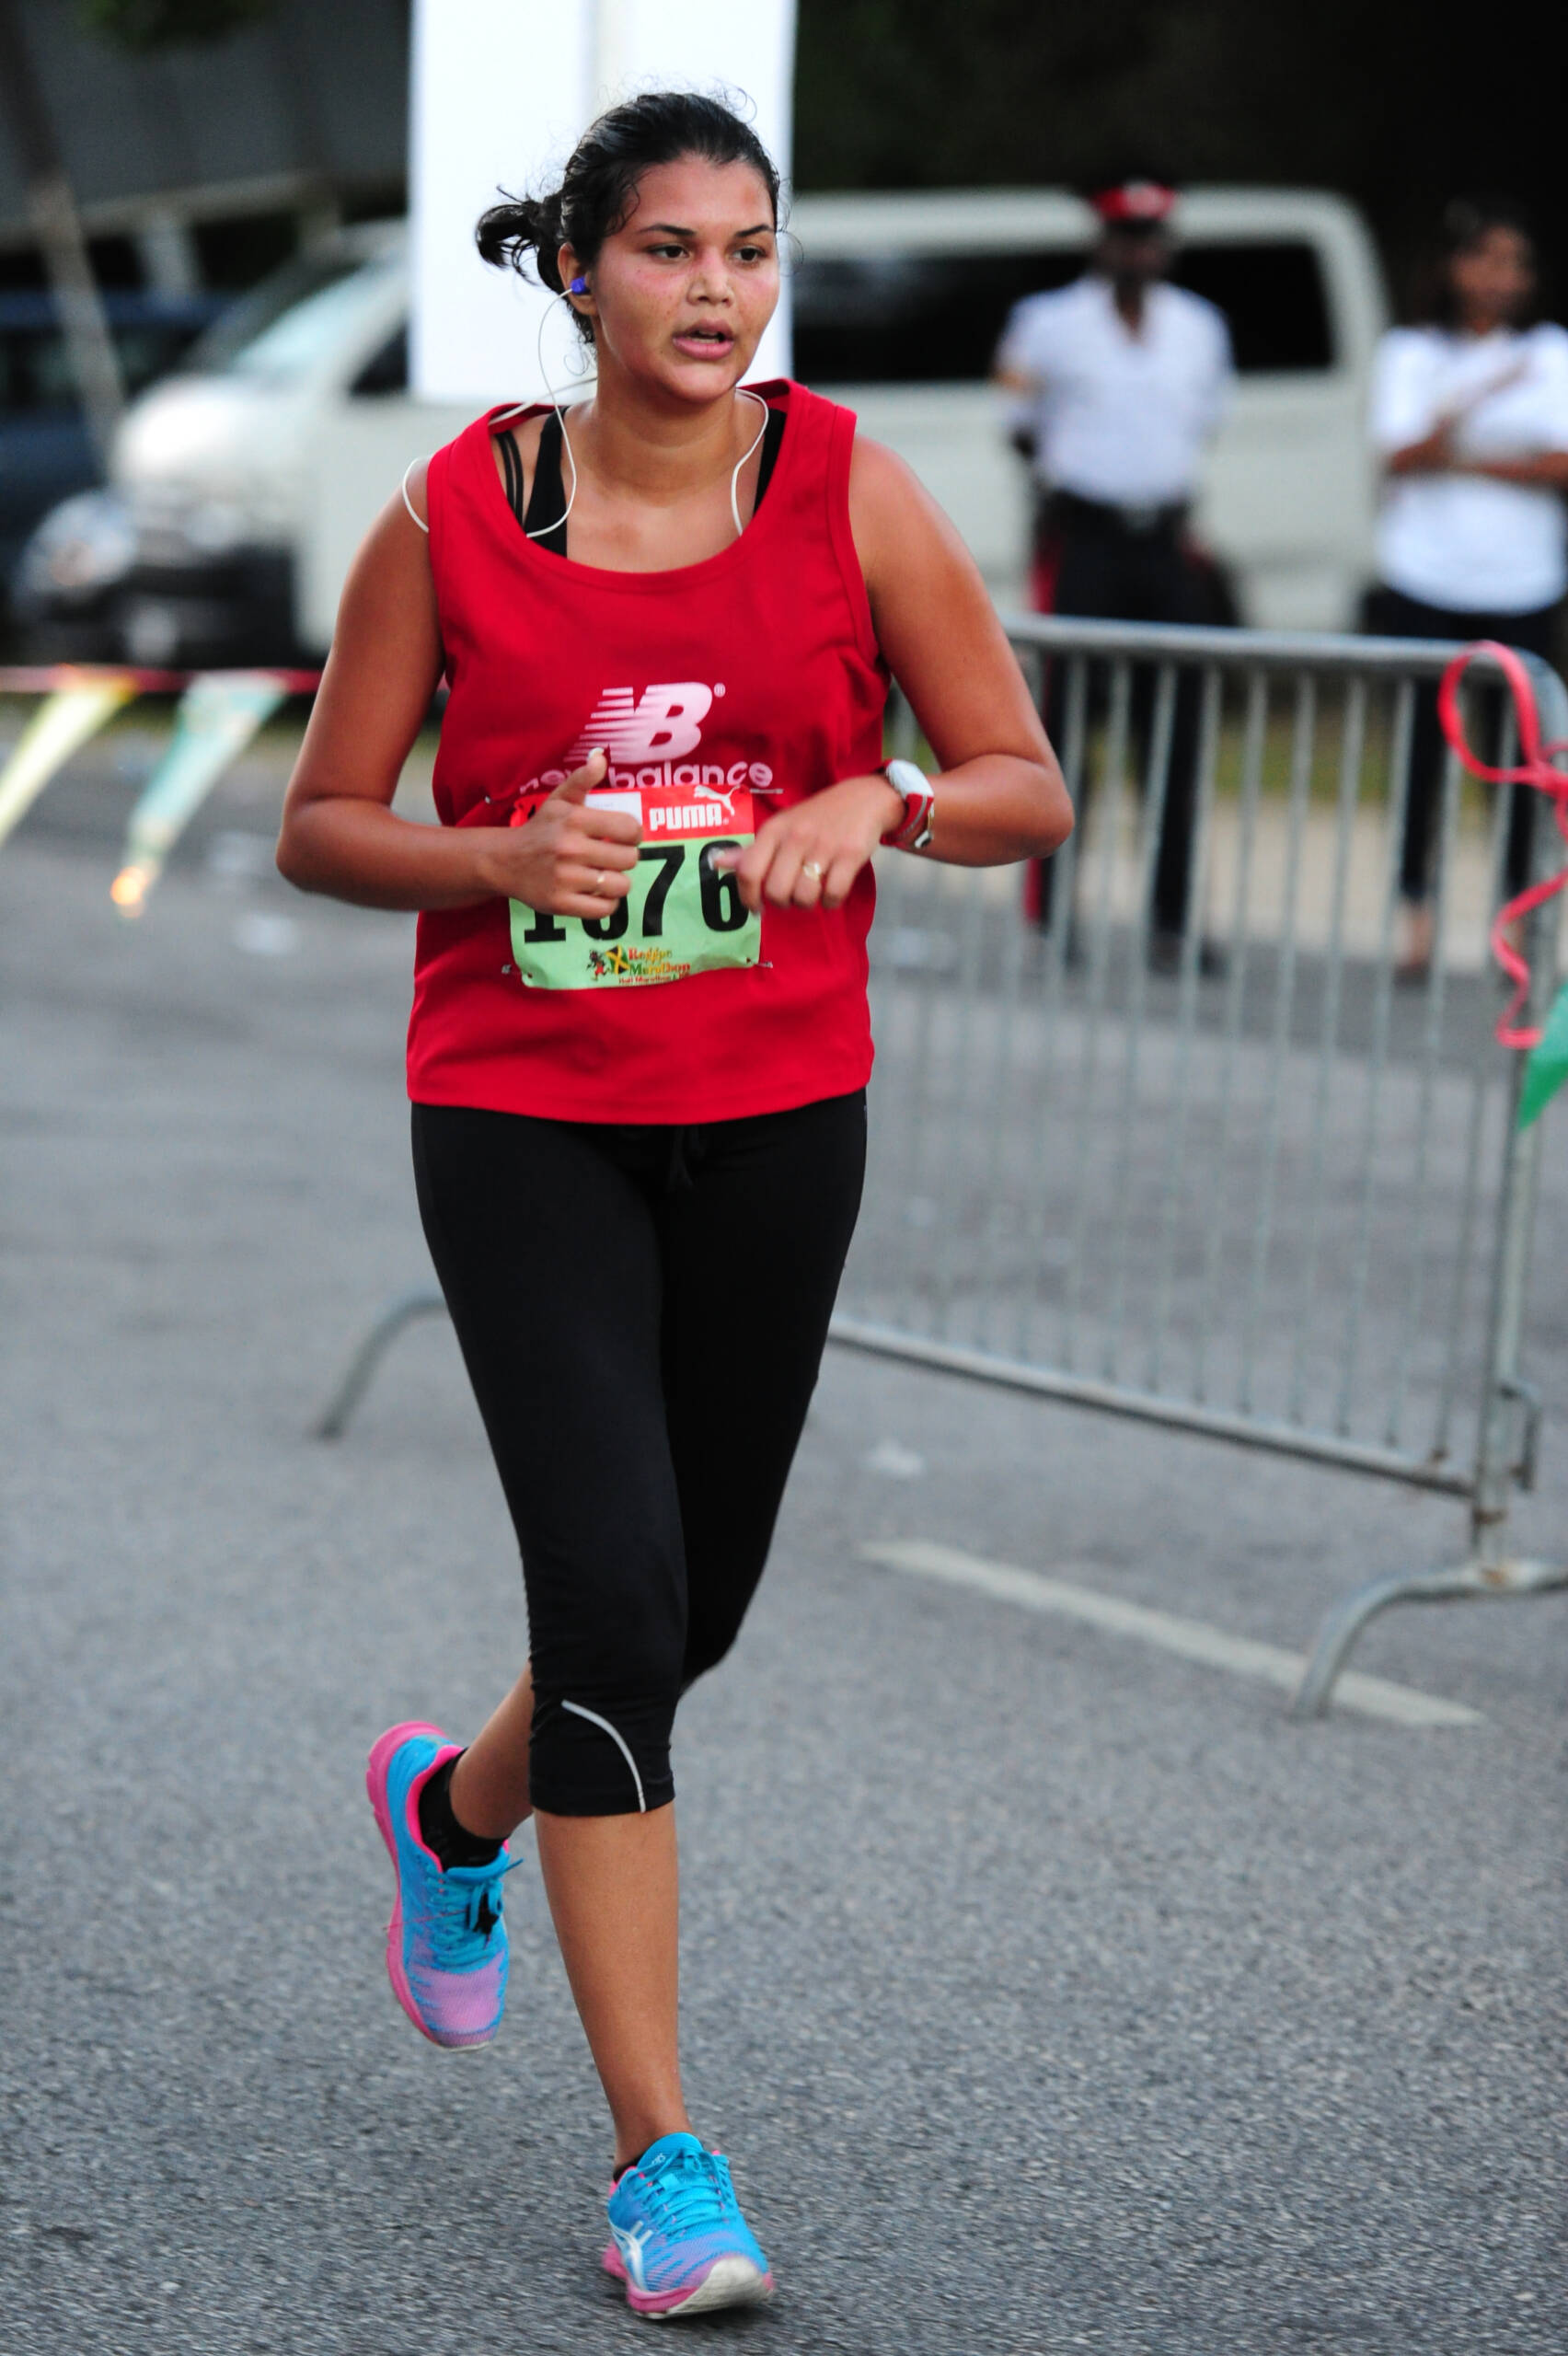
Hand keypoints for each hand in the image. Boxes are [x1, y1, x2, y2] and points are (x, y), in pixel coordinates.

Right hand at [473, 749, 640, 916]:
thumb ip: (582, 780)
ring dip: (617, 882)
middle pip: (629, 859)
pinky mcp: (560, 904)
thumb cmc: (540, 829)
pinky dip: (607, 903)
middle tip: (611, 857)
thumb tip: (600, 758)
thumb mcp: (558, 800)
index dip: (633, 834)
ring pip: (620, 885)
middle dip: (624, 858)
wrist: (504, 861)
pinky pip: (605, 909)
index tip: (623, 837)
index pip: (629, 829)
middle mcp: (570, 849)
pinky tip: (597, 893)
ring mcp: (565, 878)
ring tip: (604, 875)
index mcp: (574, 820)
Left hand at [715, 773, 904, 912]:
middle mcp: (795, 837)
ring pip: (804, 897)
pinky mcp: (850, 855)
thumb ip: (751, 851)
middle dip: (782, 903)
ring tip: (813, 892)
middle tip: (791, 897)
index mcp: (773, 830)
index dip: (748, 898)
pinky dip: (831, 901)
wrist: (863, 799)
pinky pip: (832, 894)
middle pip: (775, 891)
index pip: (748, 872)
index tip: (757, 908)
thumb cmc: (815, 818)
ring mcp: (824, 846)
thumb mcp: (781, 828)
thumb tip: (717, 863)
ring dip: (808, 903)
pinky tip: (832, 891)